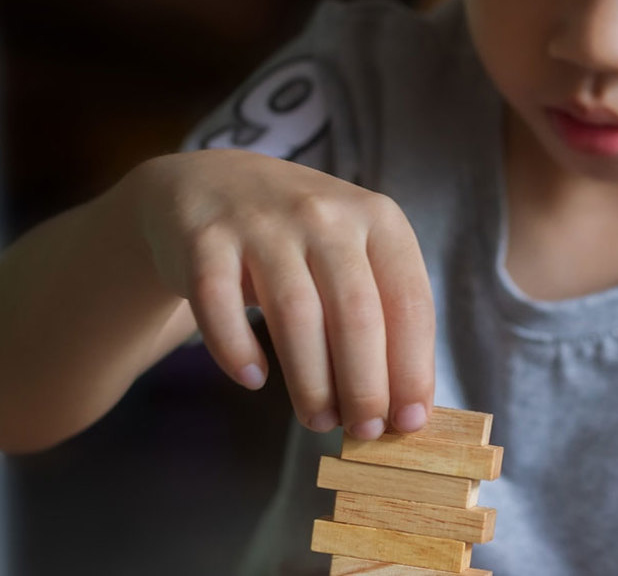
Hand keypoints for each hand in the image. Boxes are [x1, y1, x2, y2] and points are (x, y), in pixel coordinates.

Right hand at [127, 149, 434, 438]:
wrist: (211, 185)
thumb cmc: (301, 239)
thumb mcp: (354, 256)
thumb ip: (382, 316)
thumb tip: (405, 406)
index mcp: (377, 219)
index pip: (410, 302)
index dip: (412, 368)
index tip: (410, 421)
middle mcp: (324, 214)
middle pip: (356, 314)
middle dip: (364, 386)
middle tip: (363, 432)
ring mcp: (262, 223)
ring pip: (295, 316)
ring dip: (310, 382)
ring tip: (318, 420)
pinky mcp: (204, 239)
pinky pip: (221, 306)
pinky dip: (237, 350)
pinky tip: (253, 379)